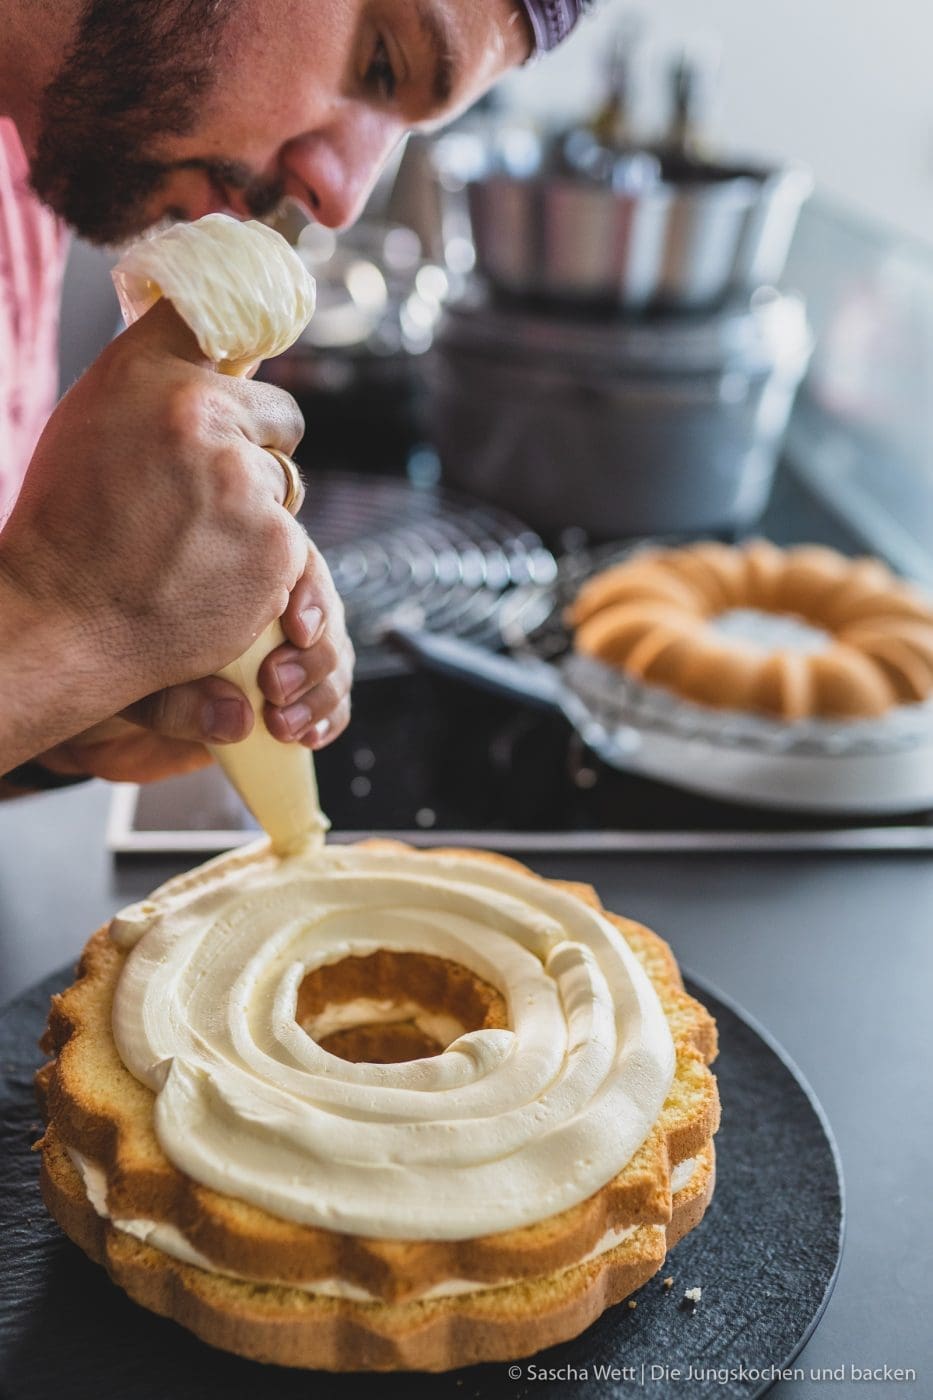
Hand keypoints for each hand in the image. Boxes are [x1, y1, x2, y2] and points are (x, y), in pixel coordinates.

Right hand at [0, 299, 321, 770]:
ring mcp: (247, 483)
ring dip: (258, 510)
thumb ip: (158, 378)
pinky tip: (210, 578)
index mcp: (150, 373)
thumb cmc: (67, 523)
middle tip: (203, 496)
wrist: (61, 620)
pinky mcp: (277, 545)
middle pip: (278, 418)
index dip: (232, 367)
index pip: (224, 328)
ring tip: (192, 544)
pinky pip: (293, 542)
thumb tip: (224, 352)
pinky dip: (263, 563)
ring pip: (284, 485)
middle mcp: (203, 417)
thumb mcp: (93, 417)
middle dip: (255, 449)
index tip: (234, 378)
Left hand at [35, 544, 354, 784]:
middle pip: (324, 609)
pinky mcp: (285, 691)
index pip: (293, 558)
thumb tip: (235, 719)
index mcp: (227, 563)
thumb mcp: (117, 669)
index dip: (308, 592)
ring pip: (332, 656)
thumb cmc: (98, 656)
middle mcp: (259, 599)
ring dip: (321, 692)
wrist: (87, 695)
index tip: (297, 627)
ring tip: (282, 724)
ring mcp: (278, 646)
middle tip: (275, 686)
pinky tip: (306, 737)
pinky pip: (329, 699)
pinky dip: (327, 718)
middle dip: (313, 652)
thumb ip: (172, 697)